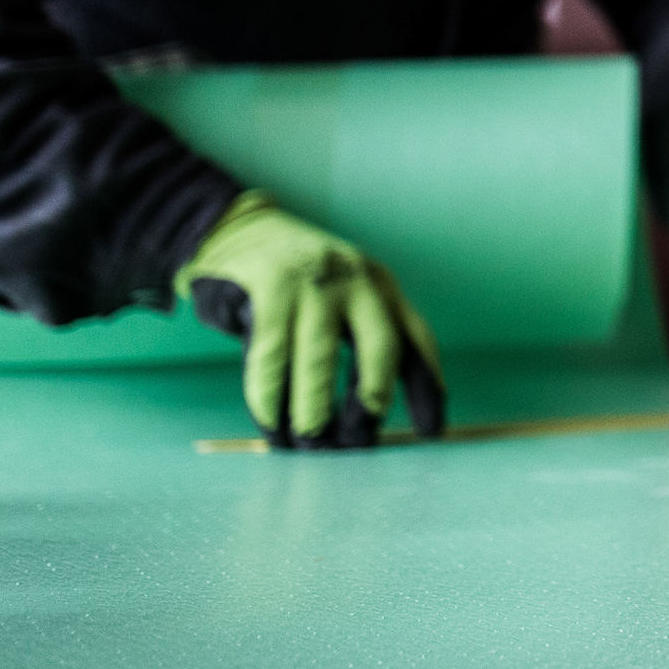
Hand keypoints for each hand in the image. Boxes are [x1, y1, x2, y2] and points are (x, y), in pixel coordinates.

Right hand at [175, 190, 445, 447]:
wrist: (237, 228)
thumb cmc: (296, 281)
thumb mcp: (343, 297)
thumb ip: (361, 339)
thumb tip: (370, 414)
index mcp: (382, 286)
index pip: (417, 339)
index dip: (428, 387)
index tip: (431, 430)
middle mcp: (357, 280)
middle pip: (380, 346)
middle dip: (370, 398)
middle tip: (354, 439)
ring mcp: (314, 281)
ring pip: (320, 357)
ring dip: (313, 406)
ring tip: (306, 439)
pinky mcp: (269, 287)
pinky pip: (271, 353)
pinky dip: (269, 393)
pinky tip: (269, 419)